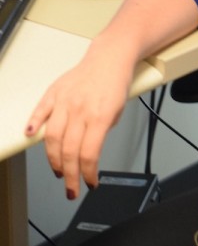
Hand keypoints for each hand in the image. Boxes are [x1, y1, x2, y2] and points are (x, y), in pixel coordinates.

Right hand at [25, 44, 132, 198]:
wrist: (110, 57)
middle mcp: (81, 109)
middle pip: (69, 151)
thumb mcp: (118, 112)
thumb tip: (89, 152)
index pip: (89, 154)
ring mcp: (66, 100)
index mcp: (100, 116)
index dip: (88, 174)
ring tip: (58, 171)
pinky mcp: (56, 92)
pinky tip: (30, 137)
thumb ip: (102, 131)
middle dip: (70, 176)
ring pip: (53, 137)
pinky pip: (41, 110)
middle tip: (71, 188)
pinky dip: (34, 124)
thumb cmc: (116, 83)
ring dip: (54, 160)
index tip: (89, 183)